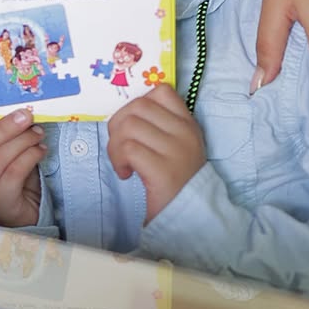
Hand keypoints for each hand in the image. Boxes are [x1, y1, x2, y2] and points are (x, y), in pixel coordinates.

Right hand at [0, 106, 44, 226]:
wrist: (17, 214)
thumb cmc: (1, 178)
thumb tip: (7, 108)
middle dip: (2, 128)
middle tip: (24, 115)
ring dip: (21, 141)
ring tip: (36, 132)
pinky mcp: (0, 206)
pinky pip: (14, 173)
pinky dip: (30, 156)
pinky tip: (39, 149)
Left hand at [107, 86, 206, 221]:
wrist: (192, 217)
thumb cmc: (177, 182)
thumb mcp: (176, 147)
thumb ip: (159, 126)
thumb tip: (126, 113)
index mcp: (187, 124)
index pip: (161, 90)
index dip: (137, 104)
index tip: (134, 127)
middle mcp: (184, 133)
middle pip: (137, 106)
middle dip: (118, 125)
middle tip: (121, 148)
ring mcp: (175, 150)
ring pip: (128, 126)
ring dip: (115, 146)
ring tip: (124, 164)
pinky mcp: (162, 170)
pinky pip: (128, 149)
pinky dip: (118, 161)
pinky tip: (127, 174)